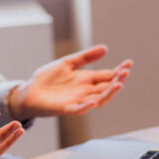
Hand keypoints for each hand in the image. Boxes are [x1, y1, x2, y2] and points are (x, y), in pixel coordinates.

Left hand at [9, 45, 131, 119]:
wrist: (29, 91)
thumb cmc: (47, 78)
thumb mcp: (68, 63)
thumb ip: (85, 57)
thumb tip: (105, 48)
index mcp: (86, 80)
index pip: (107, 76)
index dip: (119, 71)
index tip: (129, 63)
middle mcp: (85, 91)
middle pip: (106, 88)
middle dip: (117, 81)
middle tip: (125, 72)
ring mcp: (77, 100)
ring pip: (98, 99)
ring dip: (109, 93)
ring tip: (118, 84)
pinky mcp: (65, 108)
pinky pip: (79, 109)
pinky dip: (86, 106)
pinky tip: (94, 101)